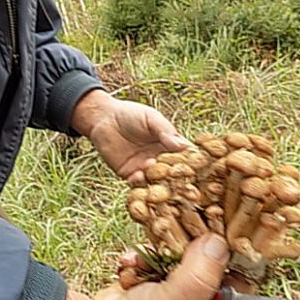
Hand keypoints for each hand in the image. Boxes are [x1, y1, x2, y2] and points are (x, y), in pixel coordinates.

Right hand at [42, 234, 252, 299]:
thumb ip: (201, 274)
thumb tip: (219, 241)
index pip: (241, 281)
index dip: (238, 256)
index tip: (230, 228)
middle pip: (209, 263)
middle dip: (192, 247)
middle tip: (184, 228)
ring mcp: (173, 292)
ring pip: (179, 256)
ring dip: (160, 253)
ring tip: (145, 260)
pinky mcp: (151, 281)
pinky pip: (154, 258)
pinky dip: (141, 258)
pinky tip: (130, 265)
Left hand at [71, 90, 190, 183]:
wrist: (104, 119)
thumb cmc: (131, 114)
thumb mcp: (151, 118)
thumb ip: (165, 131)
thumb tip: (184, 146)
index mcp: (171, 145)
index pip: (185, 156)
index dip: (191, 162)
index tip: (195, 166)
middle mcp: (161, 160)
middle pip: (173, 173)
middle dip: (177, 177)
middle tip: (180, 180)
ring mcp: (146, 169)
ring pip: (157, 181)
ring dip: (159, 183)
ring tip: (159, 179)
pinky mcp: (131, 175)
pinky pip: (138, 185)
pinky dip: (140, 183)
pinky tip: (139, 176)